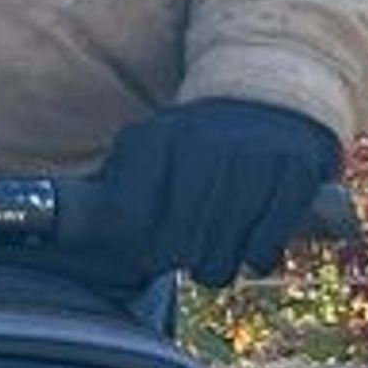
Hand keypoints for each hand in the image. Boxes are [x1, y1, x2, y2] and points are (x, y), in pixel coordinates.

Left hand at [99, 98, 342, 287]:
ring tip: (213, 264)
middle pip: (176, 244)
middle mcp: (202, 143)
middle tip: (183, 259)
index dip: (136, 243)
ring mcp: (252, 156)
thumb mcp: (147, 147)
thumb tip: (72, 230)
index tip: (145, 247)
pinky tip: (251, 253)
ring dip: (216, 269)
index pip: (128, 217)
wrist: (268, 98)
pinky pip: (267, 246)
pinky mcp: (296, 171)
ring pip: (222, 253)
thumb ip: (111, 186)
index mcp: (154, 138)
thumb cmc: (195, 143)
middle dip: (177, 260)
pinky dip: (257, 258)